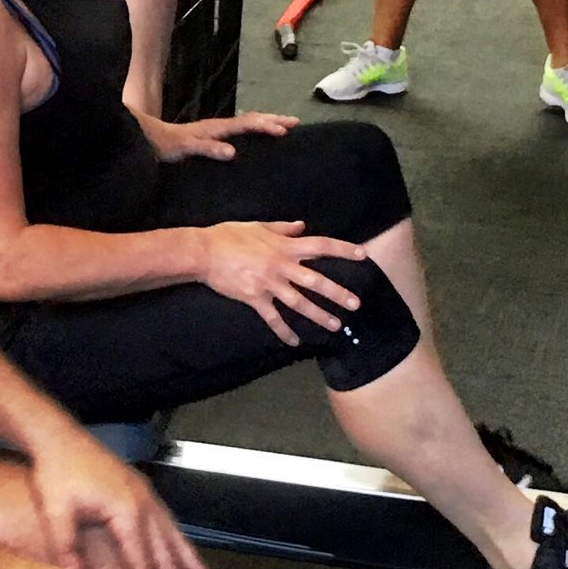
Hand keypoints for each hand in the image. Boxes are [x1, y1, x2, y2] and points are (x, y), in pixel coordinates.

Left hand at [25, 423, 212, 568]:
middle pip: (165, 553)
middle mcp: (144, 504)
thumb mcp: (56, 514)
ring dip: (190, 564)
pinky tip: (186, 555)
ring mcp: (147, 496)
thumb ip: (67, 550)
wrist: (60, 438)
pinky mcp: (143, 492)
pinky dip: (180, 542)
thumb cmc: (56, 474)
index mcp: (126, 511)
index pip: (140, 562)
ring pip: (175, 537)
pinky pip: (168, 523)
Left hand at [149, 108, 298, 161]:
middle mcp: (219, 125)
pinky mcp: (213, 135)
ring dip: (267, 121)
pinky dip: (255, 127)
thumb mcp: (186, 148)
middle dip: (274, 119)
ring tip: (285, 124)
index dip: (266, 126)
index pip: (247, 124)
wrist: (149, 138)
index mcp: (217, 128)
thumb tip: (233, 152)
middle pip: (252, 118)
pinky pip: (241, 128)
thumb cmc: (167, 145)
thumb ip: (208, 149)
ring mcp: (217, 129)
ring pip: (248, 121)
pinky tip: (258, 133)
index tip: (284, 130)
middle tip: (295, 121)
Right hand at [198, 221, 369, 345]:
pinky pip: (273, 318)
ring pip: (299, 303)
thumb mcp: (259, 226)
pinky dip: (284, 332)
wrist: (204, 253)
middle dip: (337, 293)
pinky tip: (294, 342)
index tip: (363, 255)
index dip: (343, 250)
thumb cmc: (229, 236)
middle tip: (356, 304)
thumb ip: (282, 228)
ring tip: (335, 325)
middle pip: (315, 281)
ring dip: (319, 315)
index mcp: (285, 247)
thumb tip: (301, 226)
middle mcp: (281, 266)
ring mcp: (269, 284)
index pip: (321, 246)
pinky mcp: (255, 299)